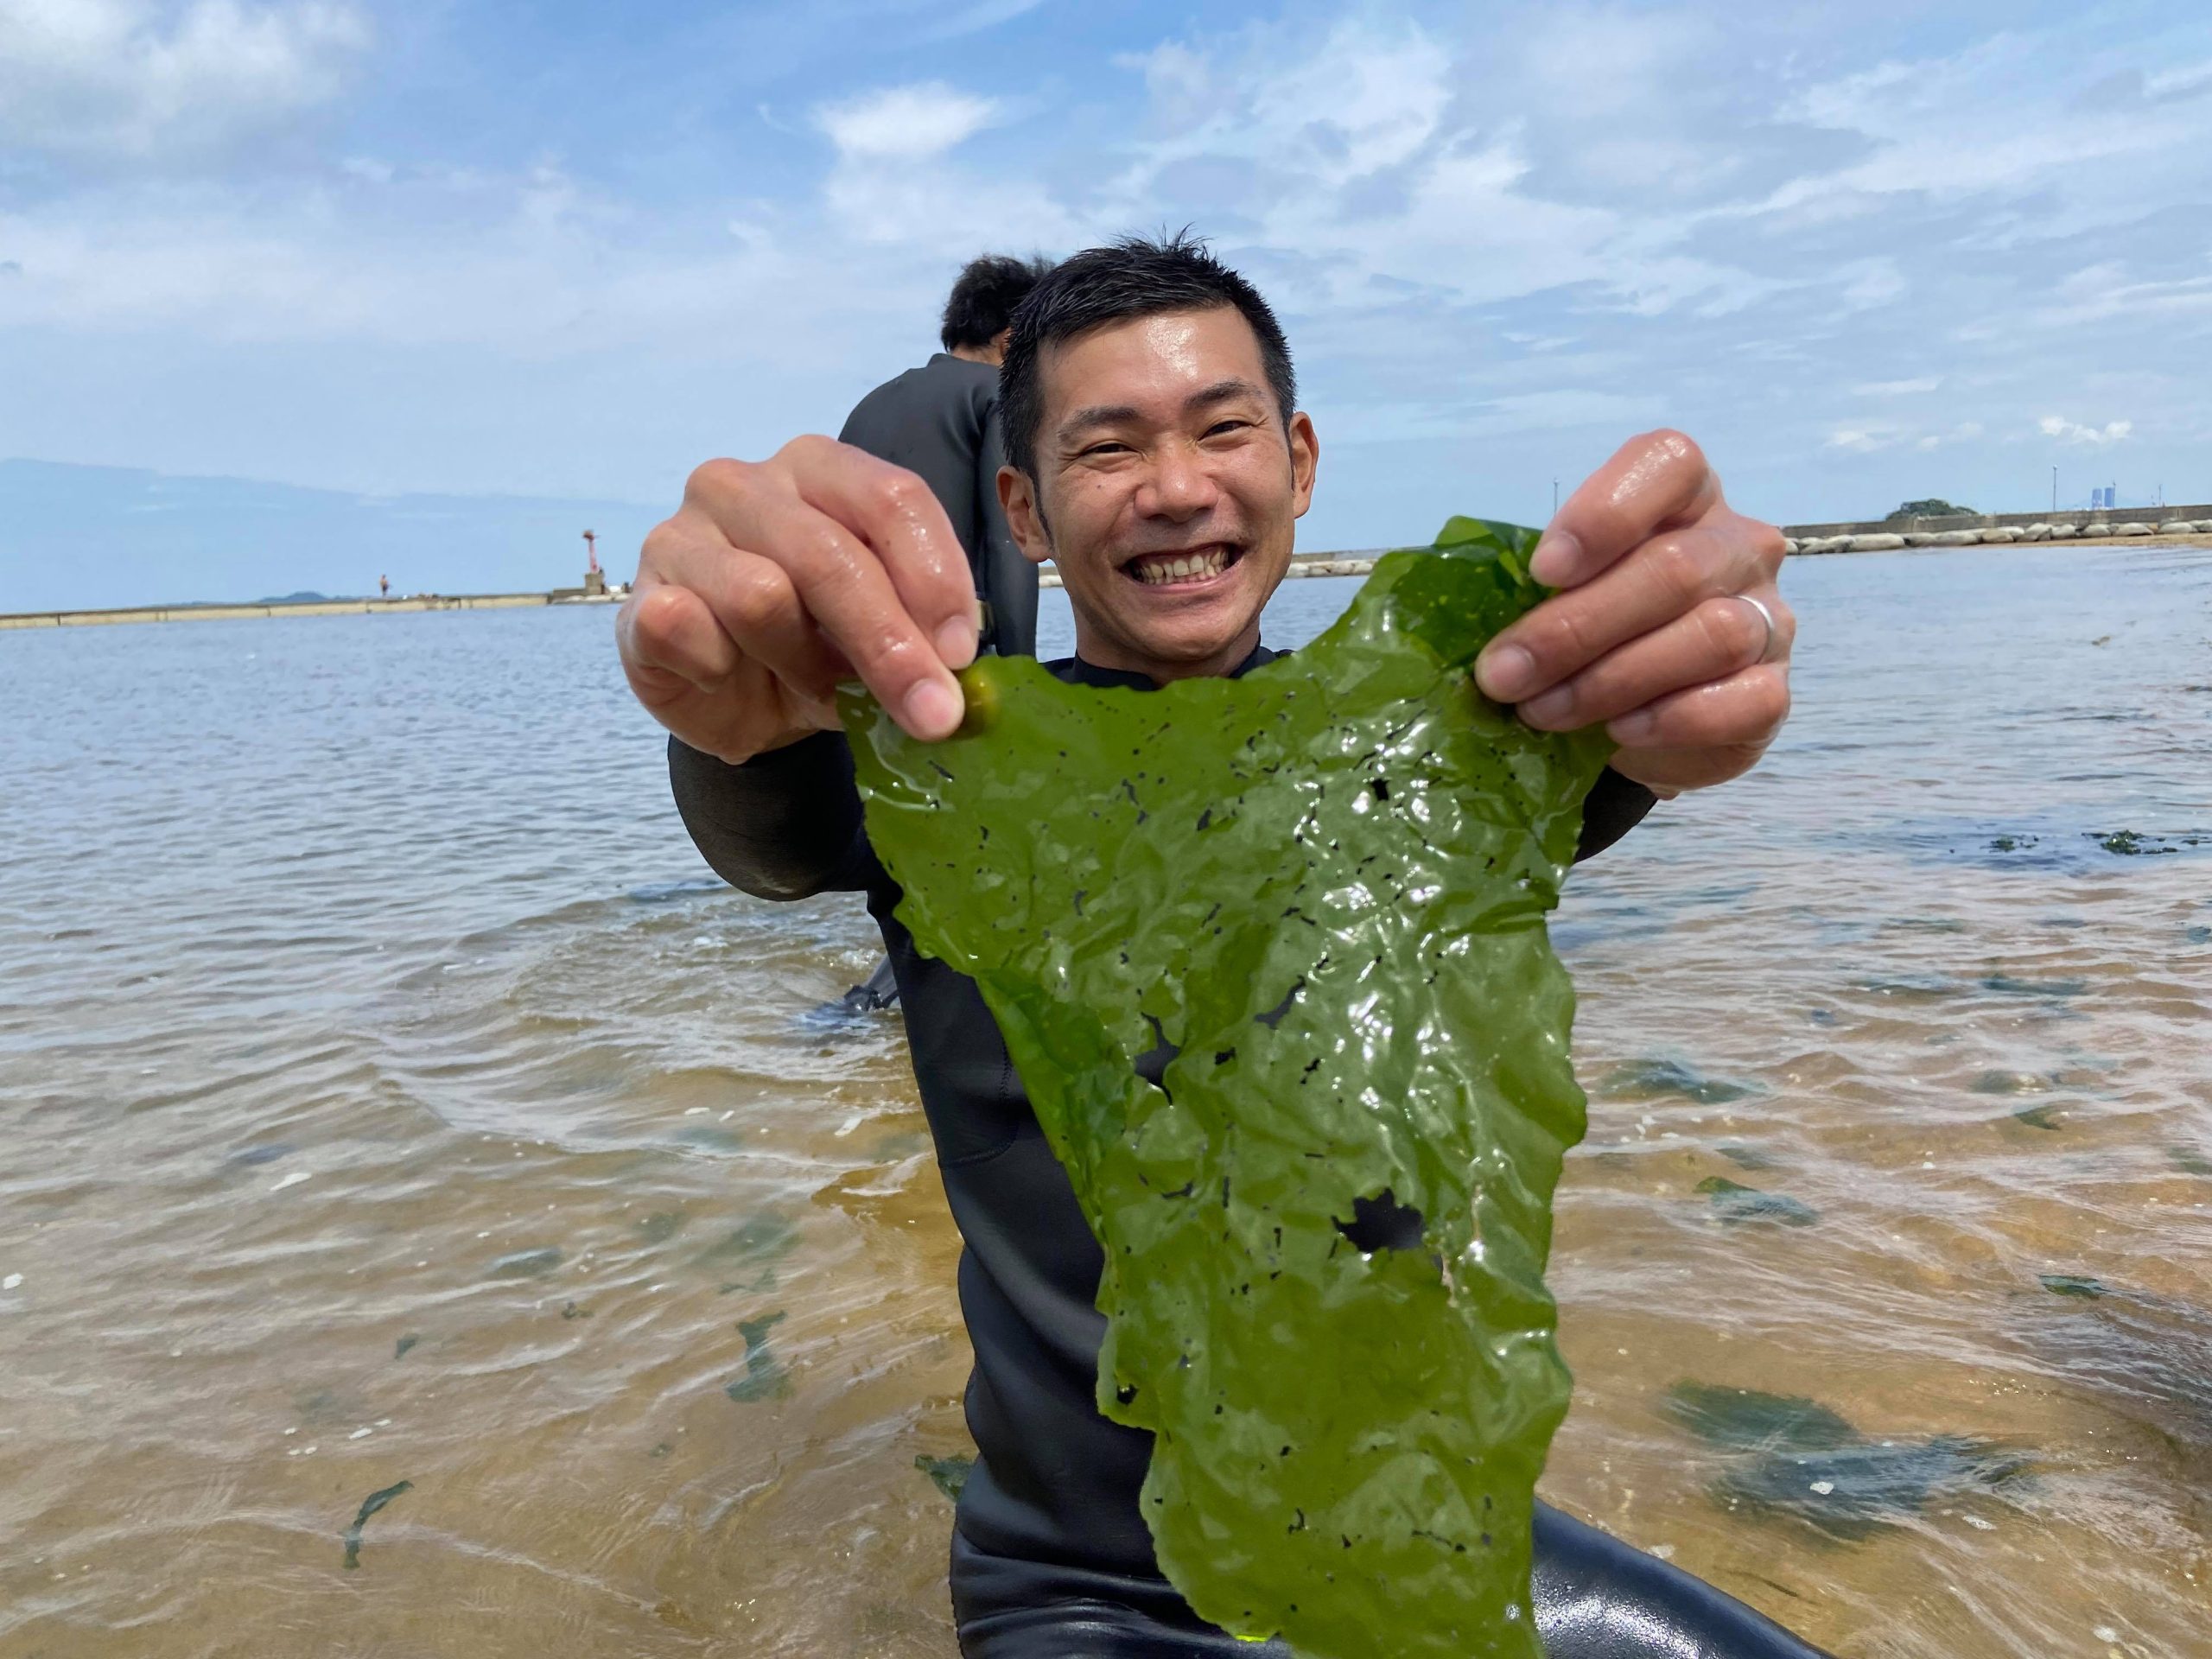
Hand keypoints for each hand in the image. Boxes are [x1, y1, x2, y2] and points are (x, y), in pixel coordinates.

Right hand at [617, 437, 979, 762]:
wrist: (737, 701)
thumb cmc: (818, 644)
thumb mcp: (884, 633)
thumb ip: (925, 638)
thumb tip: (965, 679)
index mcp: (819, 468)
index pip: (892, 499)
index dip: (936, 579)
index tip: (962, 654)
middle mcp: (743, 484)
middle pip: (832, 555)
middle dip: (890, 645)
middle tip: (933, 714)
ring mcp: (681, 536)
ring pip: (762, 597)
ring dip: (806, 665)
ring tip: (819, 691)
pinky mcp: (638, 600)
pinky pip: (686, 630)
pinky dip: (722, 670)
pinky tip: (729, 679)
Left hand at [1472, 430, 1792, 794]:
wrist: (1630, 720)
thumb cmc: (1581, 637)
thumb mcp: (1545, 596)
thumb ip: (1518, 584)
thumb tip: (1440, 605)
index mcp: (1682, 498)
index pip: (1669, 464)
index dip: (1605, 512)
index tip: (1542, 570)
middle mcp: (1736, 546)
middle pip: (1673, 567)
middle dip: (1573, 627)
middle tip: (1502, 675)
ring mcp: (1766, 617)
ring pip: (1710, 633)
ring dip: (1611, 678)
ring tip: (1544, 712)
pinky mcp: (1773, 692)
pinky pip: (1744, 699)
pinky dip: (1674, 717)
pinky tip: (1618, 732)